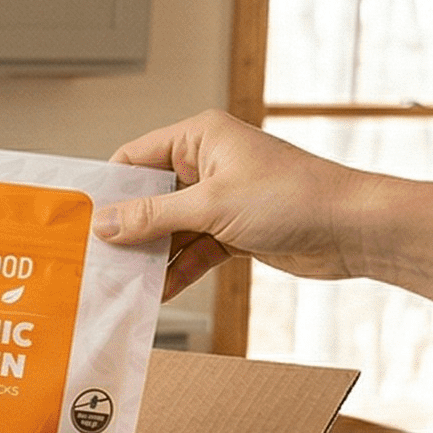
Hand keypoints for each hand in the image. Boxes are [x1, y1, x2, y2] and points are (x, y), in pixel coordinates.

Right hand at [95, 110, 371, 299]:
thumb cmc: (293, 198)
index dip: (107, 188)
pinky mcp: (232, 230)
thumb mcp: (210, 206)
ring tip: (120, 284)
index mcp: (200, 138)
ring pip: (168, 229)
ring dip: (148, 257)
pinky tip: (156, 294)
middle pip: (147, 197)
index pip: (135, 158)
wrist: (353, 229)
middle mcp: (207, 164)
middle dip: (125, 230)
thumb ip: (152, 216)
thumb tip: (103, 224)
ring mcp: (219, 199)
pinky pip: (190, 251)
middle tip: (94, 259)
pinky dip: (174, 272)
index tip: (80, 220)